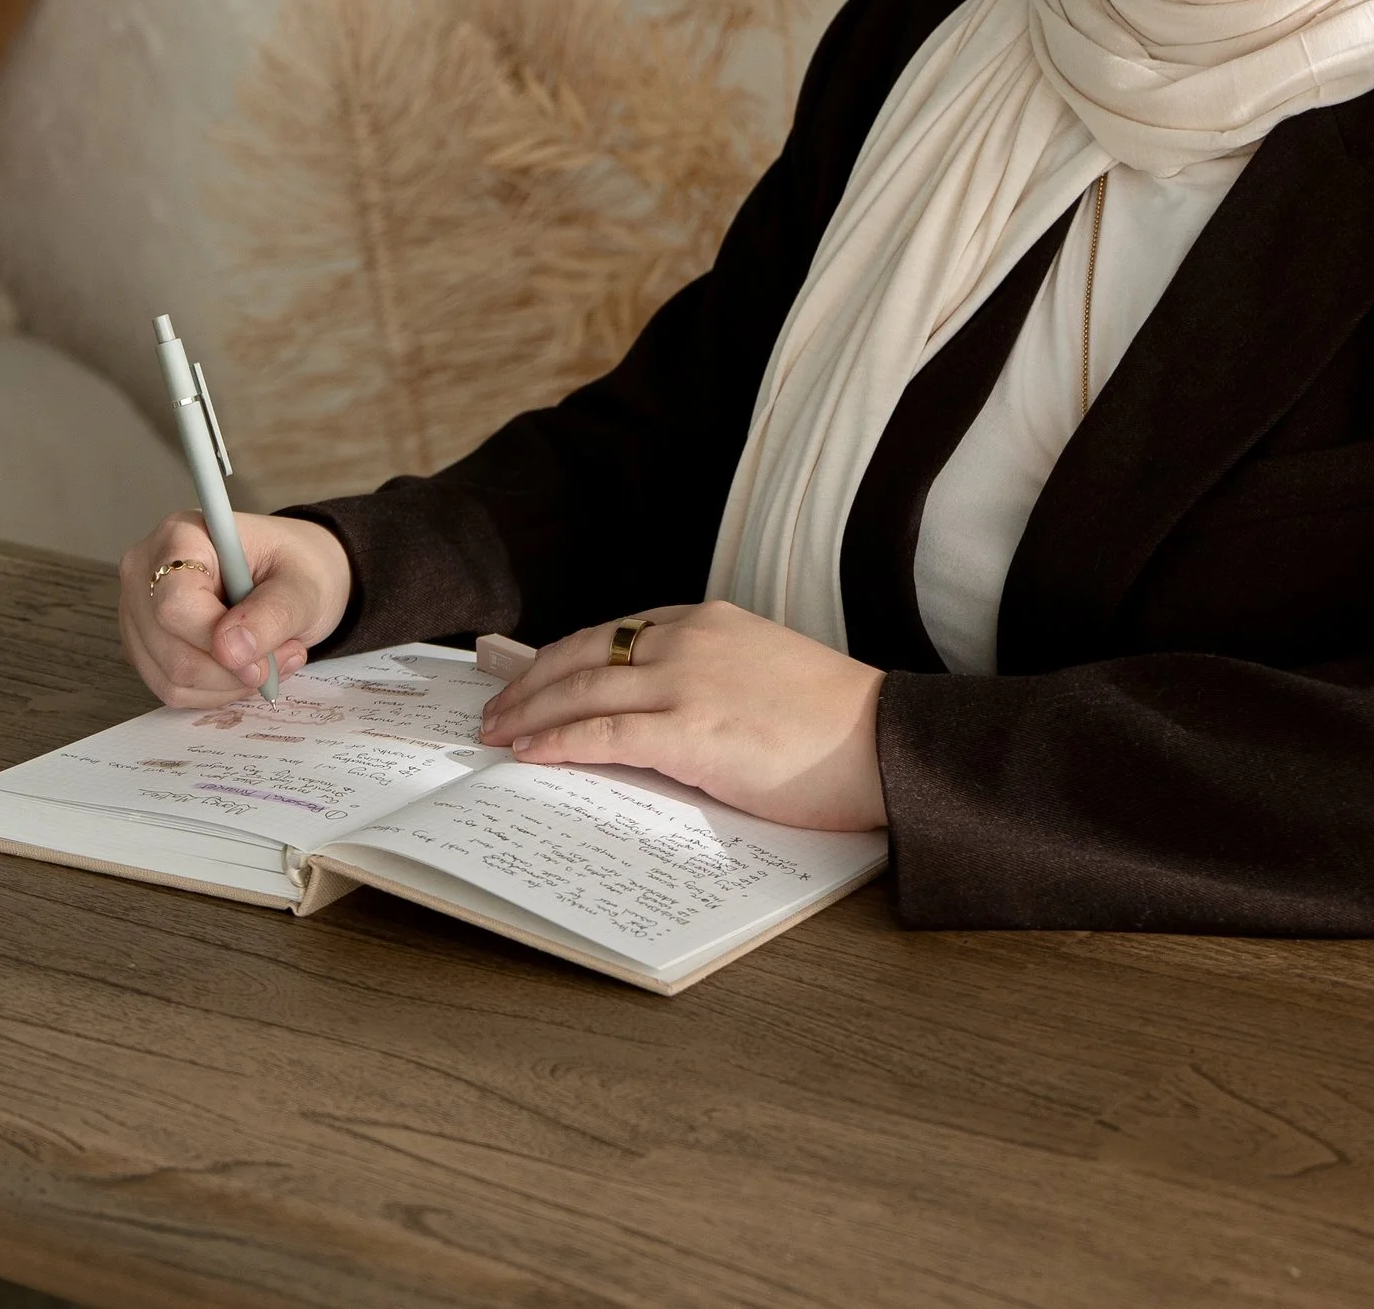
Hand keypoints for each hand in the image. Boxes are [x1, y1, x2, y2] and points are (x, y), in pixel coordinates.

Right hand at [118, 511, 352, 705]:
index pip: (175, 603)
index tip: (261, 656)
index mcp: (181, 536)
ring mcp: (138, 613)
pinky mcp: (144, 647)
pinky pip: (173, 689)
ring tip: (270, 656)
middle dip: (234, 667)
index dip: (216, 639)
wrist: (290, 576)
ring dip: (229, 682)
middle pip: (171, 649)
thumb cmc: (294, 568)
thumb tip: (232, 651)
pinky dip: (216, 690)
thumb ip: (273, 614)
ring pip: (171, 677)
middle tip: (285, 654)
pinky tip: (244, 665)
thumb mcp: (304, 585)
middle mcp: (146, 572)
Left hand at [479, 601, 885, 830]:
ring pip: (585, 690)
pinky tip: (531, 754)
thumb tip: (659, 710)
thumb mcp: (762, 667)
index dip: (562, 654)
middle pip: (586, 653)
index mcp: (708, 619)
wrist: (879, 738)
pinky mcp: (691, 732)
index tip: (530, 675)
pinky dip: (559, 741)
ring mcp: (688, 682)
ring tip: (497, 734)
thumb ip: (709, 673)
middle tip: (494, 707)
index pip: (614, 629)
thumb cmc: (832, 717)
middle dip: (530, 681)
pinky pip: (605, 733)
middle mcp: (690, 639)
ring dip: (530, 713)